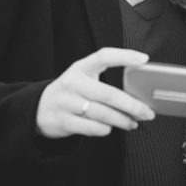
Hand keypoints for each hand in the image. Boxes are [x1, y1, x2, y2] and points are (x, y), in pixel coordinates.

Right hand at [36, 48, 155, 137]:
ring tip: (133, 123)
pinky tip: (111, 128)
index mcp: (81, 67)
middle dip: (132, 105)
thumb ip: (104, 81)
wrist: (38, 108)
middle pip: (109, 94)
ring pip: (103, 114)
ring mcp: (66, 103)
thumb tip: (137, 95)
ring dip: (123, 120)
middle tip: (147, 112)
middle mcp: (73, 83)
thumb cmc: (72, 91)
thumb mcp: (83, 78)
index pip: (104, 56)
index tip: (144, 59)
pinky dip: (105, 129)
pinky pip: (92, 128)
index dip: (124, 56)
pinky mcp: (63, 121)